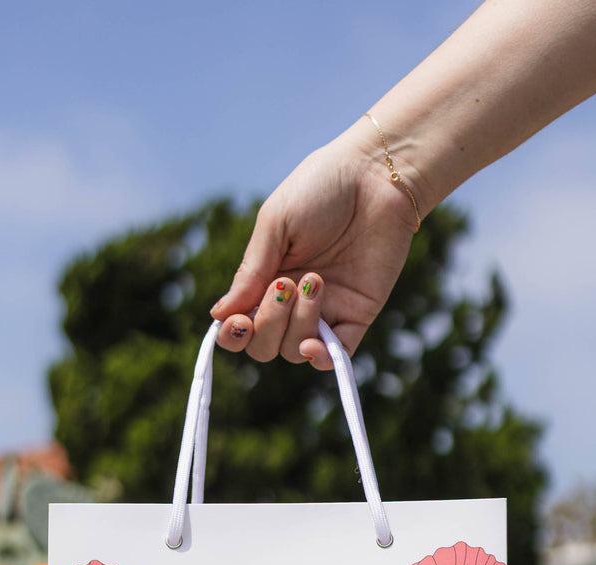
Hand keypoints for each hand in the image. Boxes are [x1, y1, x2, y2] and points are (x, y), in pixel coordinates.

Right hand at [210, 125, 419, 369]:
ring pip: (296, 350)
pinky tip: (313, 345)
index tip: (238, 321)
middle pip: (265, 346)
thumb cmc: (321, 188)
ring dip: (297, 323)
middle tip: (286, 285)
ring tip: (315, 281)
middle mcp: (293, 302)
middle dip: (268, 325)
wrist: (376, 174)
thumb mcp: (275, 224)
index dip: (234, 334)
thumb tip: (218, 316)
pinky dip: (321, 358)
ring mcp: (326, 311)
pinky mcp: (357, 316)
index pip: (242, 326)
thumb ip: (250, 272)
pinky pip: (336, 356)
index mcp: (266, 279)